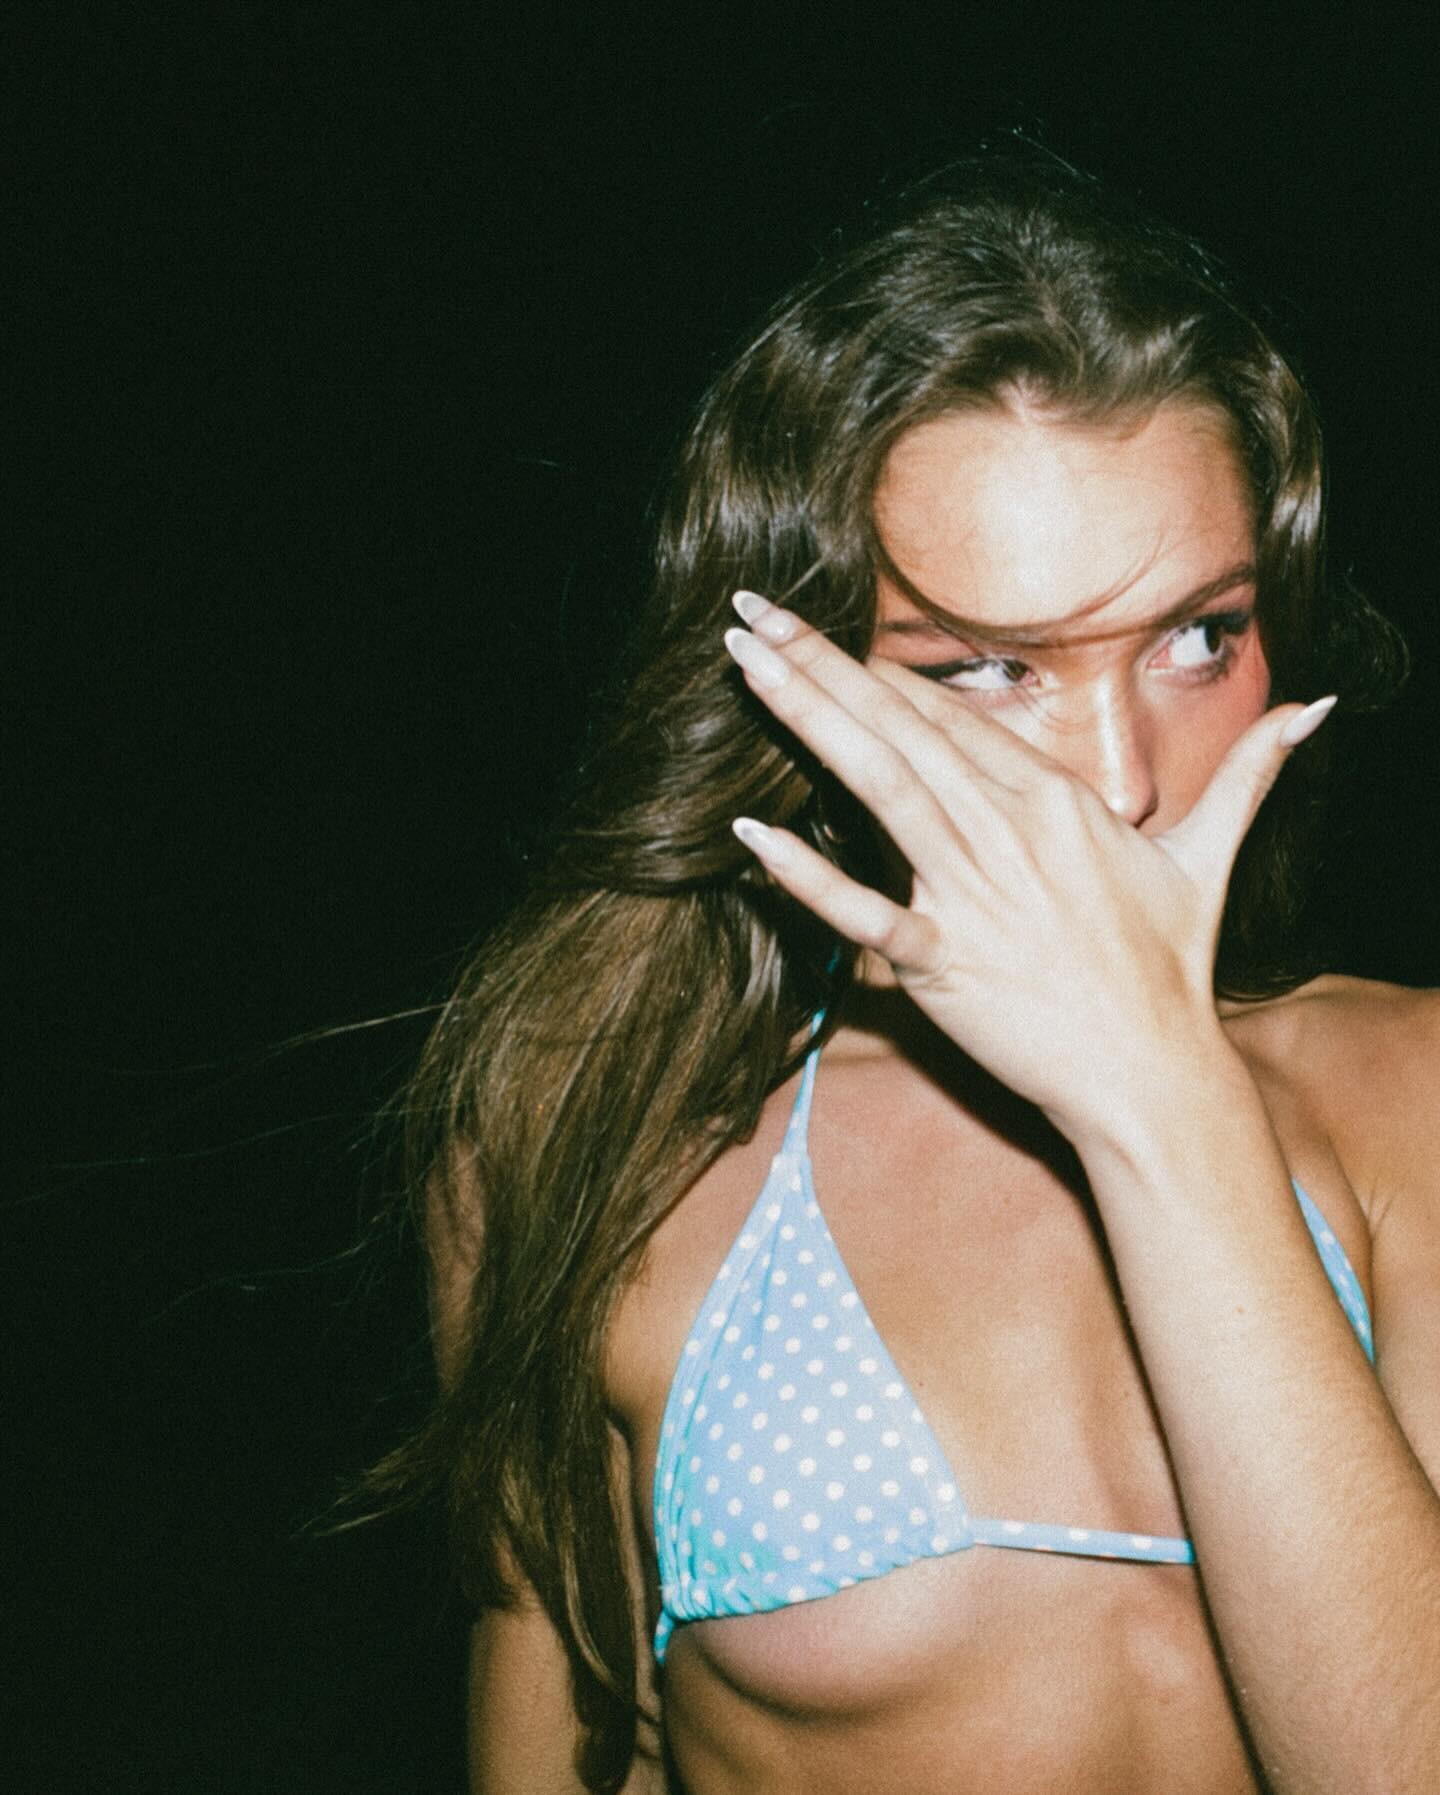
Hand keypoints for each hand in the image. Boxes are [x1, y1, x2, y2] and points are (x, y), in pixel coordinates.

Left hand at [724, 592, 1334, 1139]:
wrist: (1153, 1074)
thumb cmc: (1169, 969)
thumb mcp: (1212, 856)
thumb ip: (1251, 772)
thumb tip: (1317, 707)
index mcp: (1055, 799)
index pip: (952, 716)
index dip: (881, 670)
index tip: (822, 632)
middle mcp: (1007, 830)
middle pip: (900, 730)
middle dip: (820, 665)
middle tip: (751, 612)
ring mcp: (972, 893)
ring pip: (877, 787)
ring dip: (806, 719)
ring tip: (745, 664)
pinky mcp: (943, 961)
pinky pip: (863, 912)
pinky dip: (806, 875)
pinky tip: (751, 832)